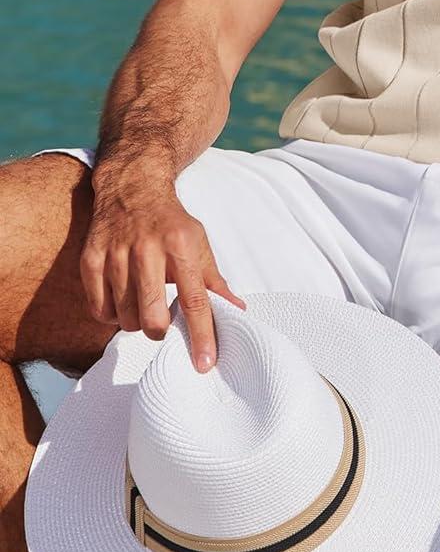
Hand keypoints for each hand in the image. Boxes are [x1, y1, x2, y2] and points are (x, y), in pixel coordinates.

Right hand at [82, 164, 246, 371]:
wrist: (133, 188)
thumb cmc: (171, 223)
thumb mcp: (199, 244)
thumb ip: (215, 282)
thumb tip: (237, 312)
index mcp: (180, 245)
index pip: (194, 300)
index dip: (201, 335)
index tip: (205, 364)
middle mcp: (146, 249)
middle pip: (153, 316)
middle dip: (160, 330)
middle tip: (162, 322)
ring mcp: (115, 254)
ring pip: (125, 317)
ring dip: (136, 322)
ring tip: (142, 303)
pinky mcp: (90, 259)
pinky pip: (99, 309)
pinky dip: (112, 315)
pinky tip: (121, 300)